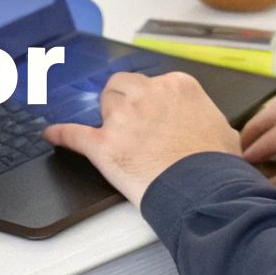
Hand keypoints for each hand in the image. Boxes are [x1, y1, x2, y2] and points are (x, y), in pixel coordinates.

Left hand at [44, 71, 239, 208]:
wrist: (206, 192)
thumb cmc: (216, 166)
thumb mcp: (223, 130)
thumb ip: (206, 119)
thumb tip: (210, 127)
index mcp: (177, 87)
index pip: (151, 83)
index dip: (148, 101)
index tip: (149, 113)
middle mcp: (147, 95)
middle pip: (120, 87)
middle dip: (122, 102)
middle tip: (131, 124)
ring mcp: (123, 119)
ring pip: (102, 105)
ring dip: (105, 119)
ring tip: (114, 136)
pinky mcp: (104, 145)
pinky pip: (74, 134)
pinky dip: (61, 134)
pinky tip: (52, 134)